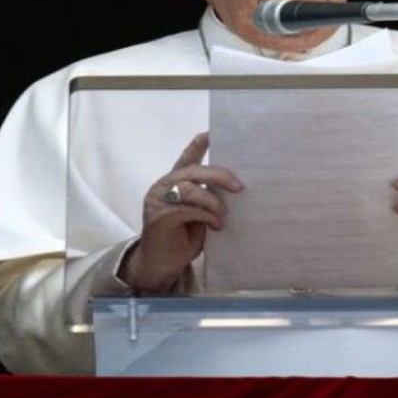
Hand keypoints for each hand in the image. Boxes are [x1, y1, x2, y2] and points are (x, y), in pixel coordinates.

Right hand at [120, 132, 241, 292]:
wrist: (161, 264)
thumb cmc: (182, 238)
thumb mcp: (198, 214)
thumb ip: (206, 198)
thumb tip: (233, 188)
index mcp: (174, 182)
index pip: (186, 158)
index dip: (198, 145)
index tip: (211, 133)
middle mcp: (163, 186)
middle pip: (192, 171)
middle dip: (218, 175)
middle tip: (239, 186)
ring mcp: (158, 200)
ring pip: (190, 188)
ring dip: (213, 201)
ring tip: (223, 216)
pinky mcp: (160, 216)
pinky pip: (188, 209)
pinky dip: (207, 215)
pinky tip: (216, 225)